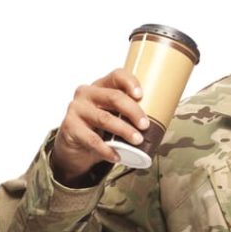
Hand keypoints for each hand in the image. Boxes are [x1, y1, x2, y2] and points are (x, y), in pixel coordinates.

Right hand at [49, 69, 149, 184]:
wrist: (74, 145)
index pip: (117, 76)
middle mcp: (87, 93)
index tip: (141, 95)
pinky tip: (117, 156)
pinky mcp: (70, 128)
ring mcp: (77, 109)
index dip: (130, 82)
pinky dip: (107, 150)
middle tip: (145, 125)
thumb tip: (160, 122)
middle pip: (114, 97)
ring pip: (104, 118)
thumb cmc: (99, 127)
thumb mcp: (113, 115)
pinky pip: (92, 140)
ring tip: (137, 140)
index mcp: (101, 85)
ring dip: (124, 130)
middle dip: (133, 111)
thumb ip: (127, 113)